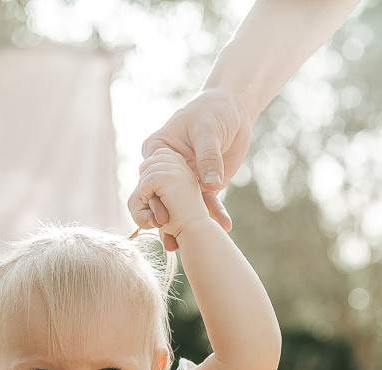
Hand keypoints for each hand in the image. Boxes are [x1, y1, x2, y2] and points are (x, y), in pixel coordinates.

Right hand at [128, 87, 254, 245]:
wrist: (234, 111)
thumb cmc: (213, 110)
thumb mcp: (208, 129)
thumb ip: (208, 156)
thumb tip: (211, 184)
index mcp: (157, 152)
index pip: (146, 181)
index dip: (150, 202)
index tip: (160, 218)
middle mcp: (166, 170)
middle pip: (158, 200)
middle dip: (164, 223)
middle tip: (171, 241)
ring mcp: (183, 182)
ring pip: (180, 208)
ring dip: (185, 228)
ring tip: (190, 247)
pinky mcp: (203, 188)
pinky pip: (206, 205)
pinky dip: (214, 216)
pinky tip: (223, 227)